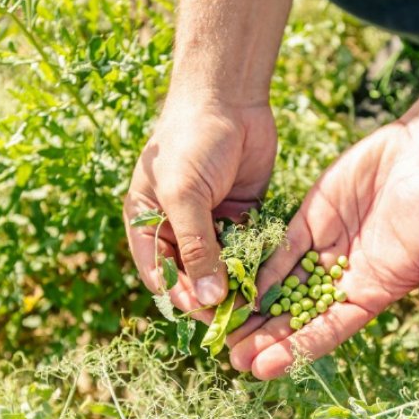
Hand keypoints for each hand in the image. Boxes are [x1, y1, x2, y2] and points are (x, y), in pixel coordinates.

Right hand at [123, 97, 276, 320]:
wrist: (228, 98)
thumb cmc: (191, 142)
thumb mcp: (184, 194)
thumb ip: (197, 246)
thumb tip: (209, 297)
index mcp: (149, 223)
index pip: (160, 274)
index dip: (180, 296)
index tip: (204, 315)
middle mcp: (179, 228)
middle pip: (194, 276)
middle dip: (212, 297)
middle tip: (235, 319)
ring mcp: (211, 223)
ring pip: (223, 267)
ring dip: (236, 286)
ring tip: (255, 308)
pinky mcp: (242, 216)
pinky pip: (249, 249)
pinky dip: (257, 265)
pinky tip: (270, 282)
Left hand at [228, 123, 418, 379]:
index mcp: (370, 296)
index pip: (326, 331)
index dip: (295, 351)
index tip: (263, 369)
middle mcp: (341, 279)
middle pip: (295, 316)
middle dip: (264, 337)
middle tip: (231, 358)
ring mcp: (323, 250)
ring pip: (281, 285)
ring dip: (253, 308)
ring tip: (222, 329)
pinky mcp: (308, 220)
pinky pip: (279, 249)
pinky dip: (258, 266)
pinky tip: (232, 282)